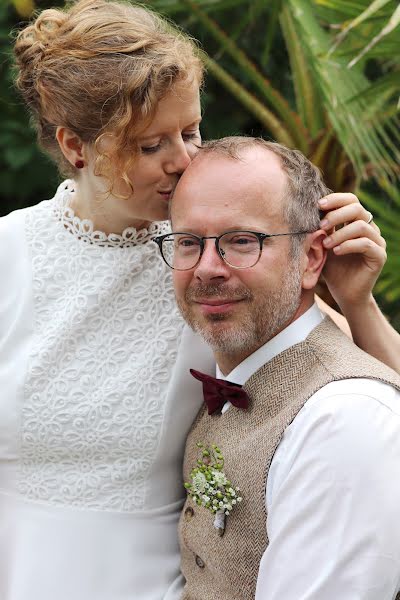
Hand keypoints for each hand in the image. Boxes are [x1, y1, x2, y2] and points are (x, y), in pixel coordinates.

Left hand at [318, 193, 385, 310]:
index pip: (351, 200)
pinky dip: (348, 245)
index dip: (336, 199)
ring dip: (340, 233)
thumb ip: (321, 229)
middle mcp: (370, 229)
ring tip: (325, 245)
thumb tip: (309, 210)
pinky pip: (366, 244)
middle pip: (357, 208)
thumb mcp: (322, 245)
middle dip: (336, 215)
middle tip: (320, 226)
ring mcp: (377, 242)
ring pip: (361, 226)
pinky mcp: (379, 256)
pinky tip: (336, 252)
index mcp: (357, 222)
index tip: (318, 205)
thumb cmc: (332, 268)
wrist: (343, 293)